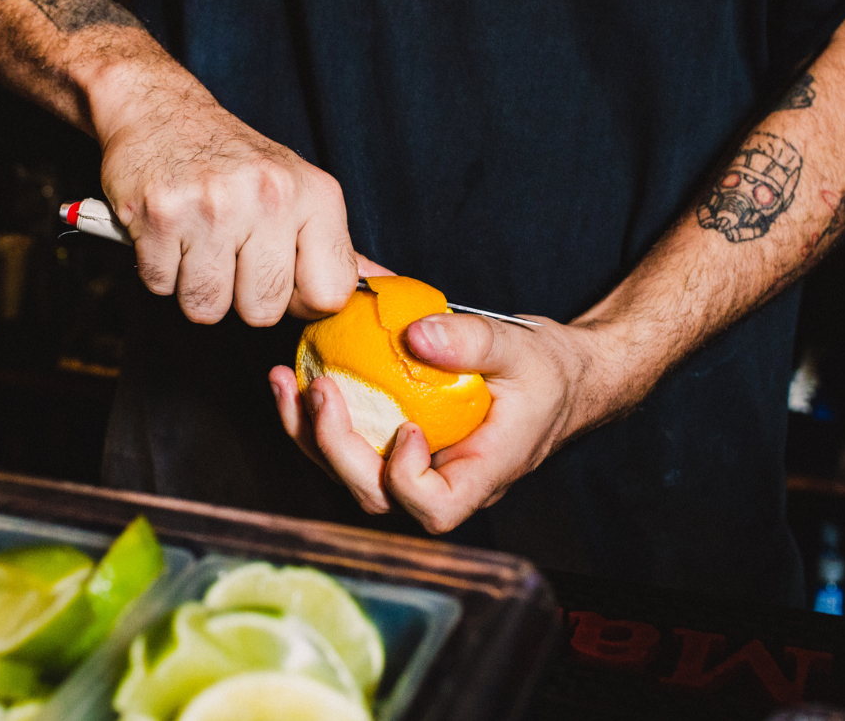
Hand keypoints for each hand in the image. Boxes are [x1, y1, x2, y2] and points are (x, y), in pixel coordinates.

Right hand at [92, 64, 357, 325]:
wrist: (161, 111)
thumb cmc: (235, 162)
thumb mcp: (298, 191)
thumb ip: (335, 247)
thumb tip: (385, 283)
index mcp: (316, 194)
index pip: (329, 294)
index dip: (298, 299)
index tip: (279, 275)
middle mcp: (271, 197)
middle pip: (263, 312)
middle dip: (239, 296)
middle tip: (228, 251)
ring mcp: (214, 205)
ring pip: (207, 307)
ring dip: (194, 286)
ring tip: (196, 240)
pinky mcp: (160, 213)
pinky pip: (161, 286)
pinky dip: (159, 269)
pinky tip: (169, 232)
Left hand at [271, 312, 628, 532]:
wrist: (557, 377)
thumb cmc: (547, 372)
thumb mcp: (521, 349)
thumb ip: (473, 341)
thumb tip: (416, 334)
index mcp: (481, 474)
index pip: (436, 509)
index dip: (407, 481)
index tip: (407, 429)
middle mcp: (442, 479)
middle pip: (377, 494)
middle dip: (336, 446)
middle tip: (319, 390)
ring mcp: (415, 465)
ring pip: (351, 473)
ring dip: (310, 432)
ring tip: (287, 382)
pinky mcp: (393, 443)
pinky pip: (349, 443)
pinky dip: (317, 416)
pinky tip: (297, 376)